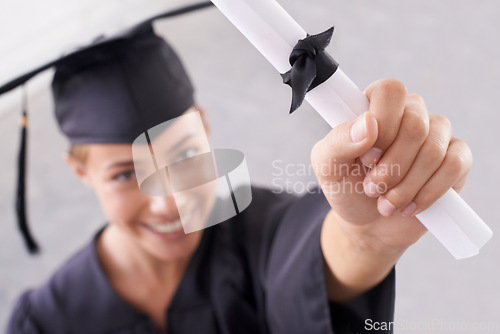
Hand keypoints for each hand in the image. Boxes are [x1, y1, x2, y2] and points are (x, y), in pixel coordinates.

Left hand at [312, 78, 471, 253]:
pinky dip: (428, 192)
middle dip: (391, 166)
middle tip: (371, 188)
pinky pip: (454, 166)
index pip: (390, 91)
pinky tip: (409, 205)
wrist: (367, 223)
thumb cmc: (346, 188)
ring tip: (385, 202)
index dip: (381, 125)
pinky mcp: (457, 158)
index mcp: (376, 105)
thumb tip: (368, 123)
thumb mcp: (327, 166)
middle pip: (415, 124)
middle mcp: (410, 113)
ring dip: (405, 186)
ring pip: (433, 150)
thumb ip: (338, 141)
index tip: (365, 158)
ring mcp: (437, 134)